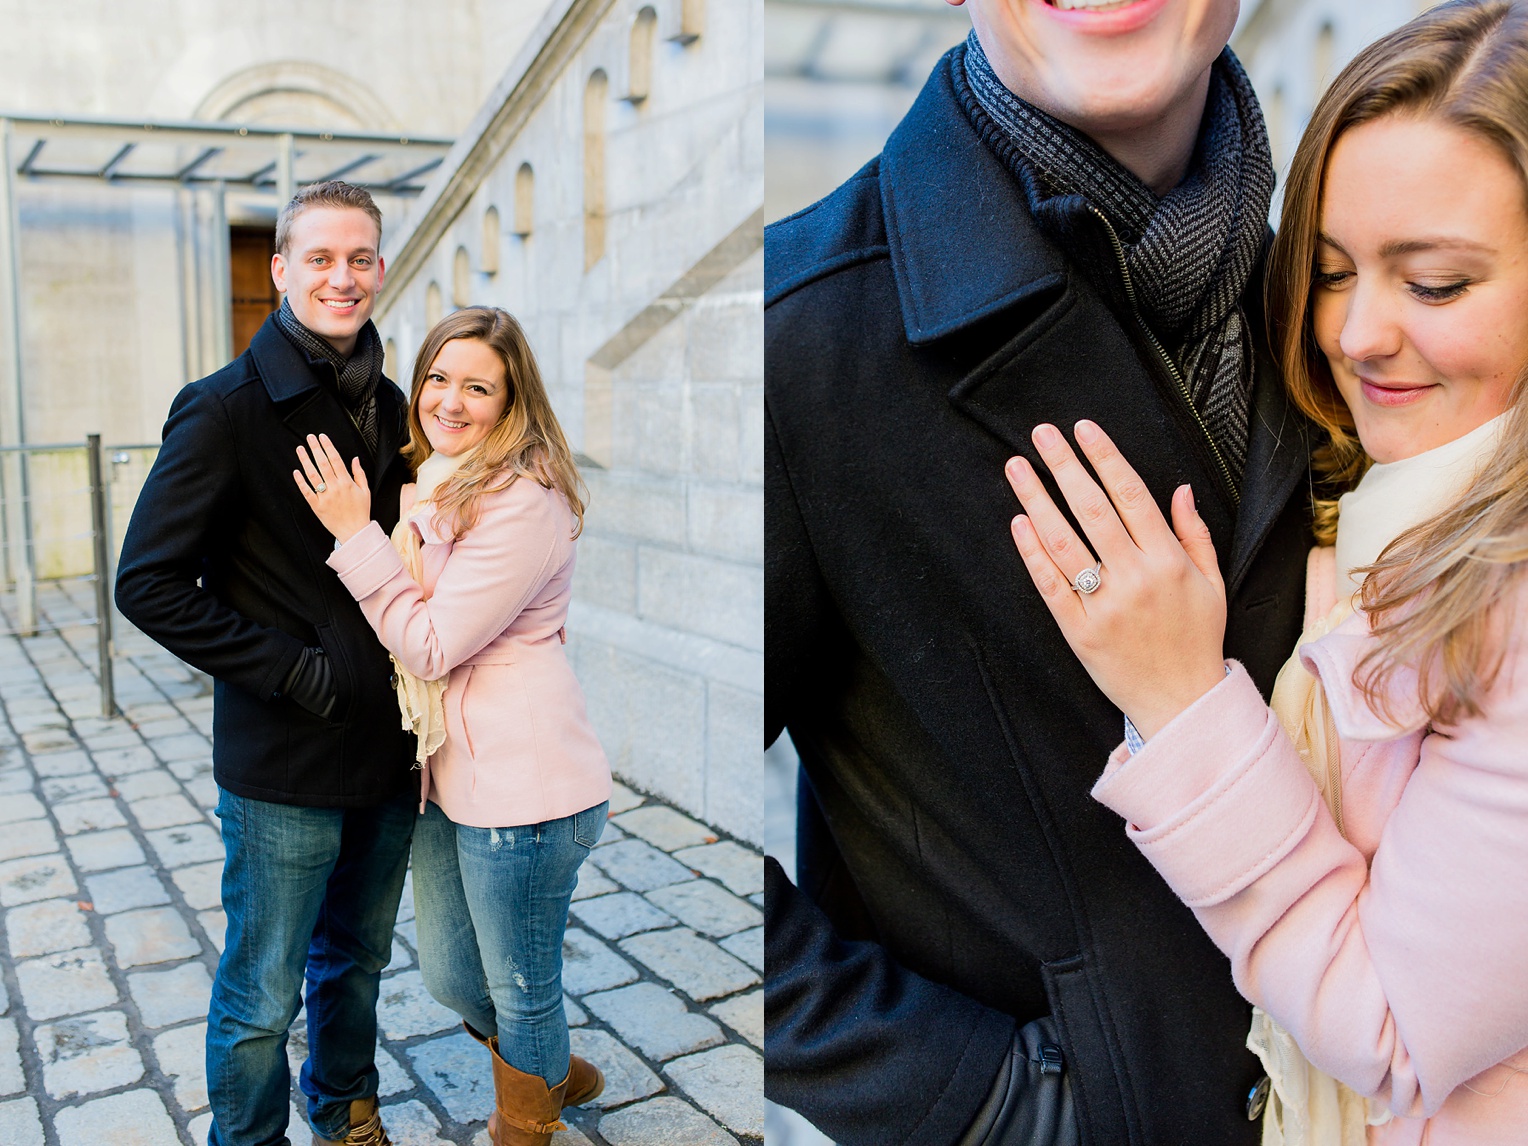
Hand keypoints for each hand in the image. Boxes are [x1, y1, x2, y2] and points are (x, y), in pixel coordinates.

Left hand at [293, 433, 371, 543]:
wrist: (354, 532)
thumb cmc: (360, 512)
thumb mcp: (365, 491)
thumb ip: (359, 474)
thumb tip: (355, 459)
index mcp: (347, 483)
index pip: (336, 459)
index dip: (328, 446)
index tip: (322, 437)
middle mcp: (335, 488)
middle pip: (323, 463)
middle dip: (315, 448)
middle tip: (309, 438)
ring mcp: (324, 497)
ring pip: (312, 475)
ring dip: (305, 460)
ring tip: (300, 449)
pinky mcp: (316, 506)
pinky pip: (306, 491)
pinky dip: (300, 481)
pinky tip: (296, 471)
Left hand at [1005, 420, 1227, 739]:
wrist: (1182, 702)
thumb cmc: (1197, 638)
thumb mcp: (1211, 583)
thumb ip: (1193, 534)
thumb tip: (1179, 489)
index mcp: (1169, 561)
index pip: (1131, 495)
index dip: (1105, 458)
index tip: (1083, 429)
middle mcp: (1135, 578)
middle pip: (1092, 509)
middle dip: (1064, 466)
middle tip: (1040, 433)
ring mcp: (1104, 605)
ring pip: (1064, 542)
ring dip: (1036, 500)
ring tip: (1018, 468)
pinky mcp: (1078, 631)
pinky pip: (1049, 585)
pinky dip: (1032, 552)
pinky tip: (1019, 522)